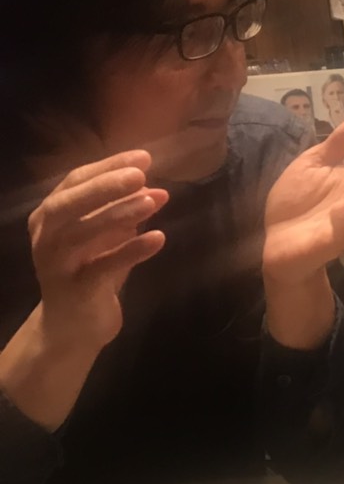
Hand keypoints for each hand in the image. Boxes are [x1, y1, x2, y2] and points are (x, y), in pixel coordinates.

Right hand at [28, 150, 168, 352]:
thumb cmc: (92, 271)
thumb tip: (155, 188)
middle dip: (104, 185)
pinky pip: (101, 268)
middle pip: (67, 203)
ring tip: (154, 200)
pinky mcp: (74, 290)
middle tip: (140, 173)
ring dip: (119, 214)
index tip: (143, 157)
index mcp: (50, 216)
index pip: (75, 181)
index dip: (108, 166)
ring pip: (81, 233)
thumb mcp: (106, 236)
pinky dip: (130, 251)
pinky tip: (158, 238)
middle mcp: (46, 236)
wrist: (74, 326)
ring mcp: (56, 264)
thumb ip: (124, 212)